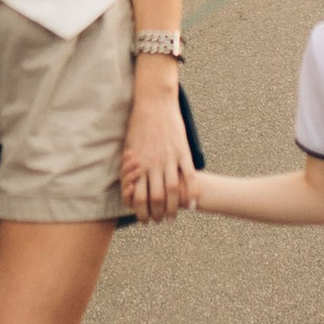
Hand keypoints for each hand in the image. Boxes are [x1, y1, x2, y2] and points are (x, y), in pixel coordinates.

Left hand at [121, 83, 194, 222]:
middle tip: (161, 221)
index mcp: (138, 164)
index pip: (138, 197)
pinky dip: (192, 191)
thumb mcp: (130, 146)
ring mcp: (169, 158)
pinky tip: (193, 203)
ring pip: (173, 191)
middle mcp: (153, 164)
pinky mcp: (182, 151)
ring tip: (175, 216)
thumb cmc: (139, 124)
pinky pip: (189, 174)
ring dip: (174, 208)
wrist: (154, 102)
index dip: (141, 212)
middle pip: (156, 198)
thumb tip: (130, 183)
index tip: (145, 219)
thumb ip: (131, 165)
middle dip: (158, 214)